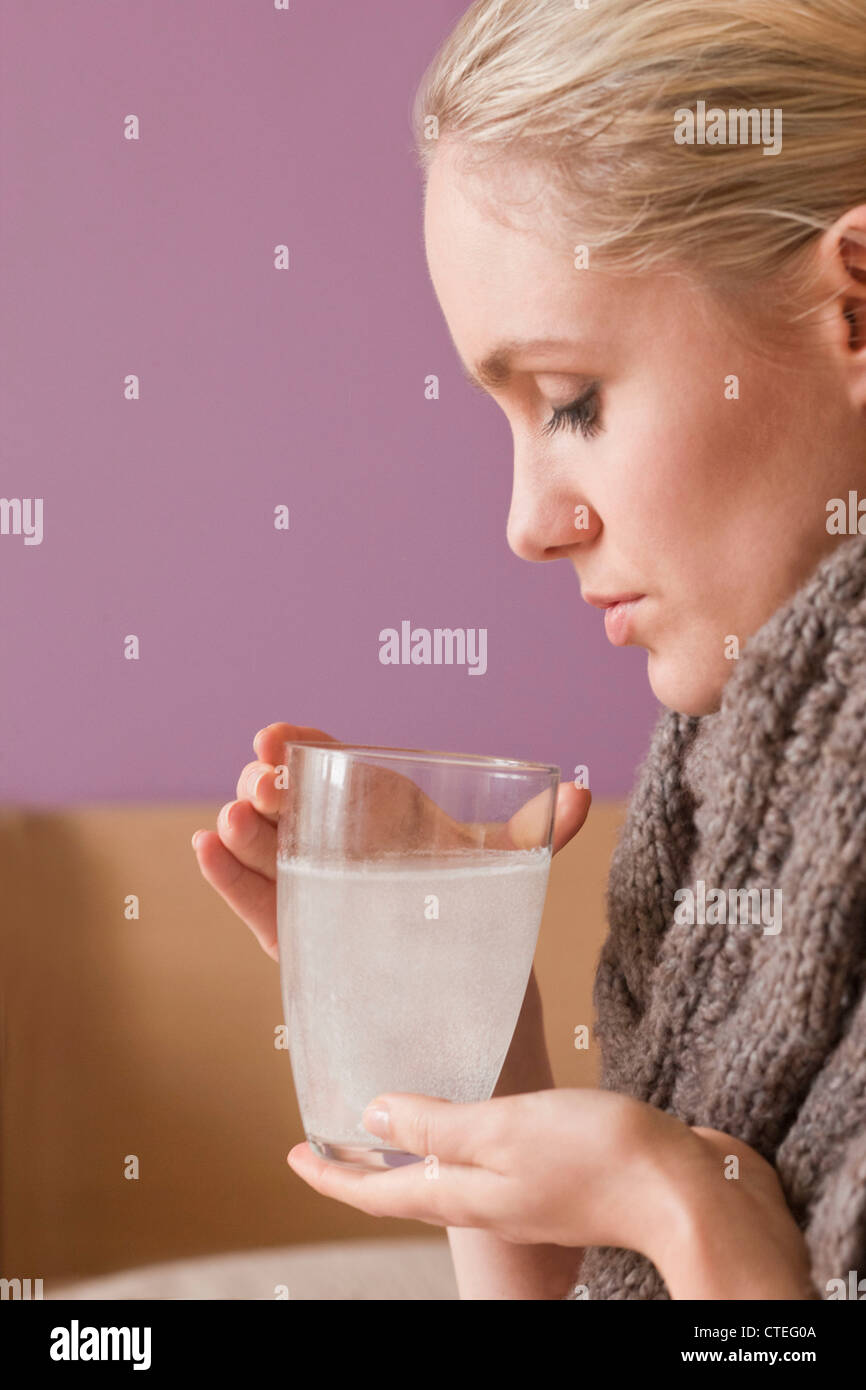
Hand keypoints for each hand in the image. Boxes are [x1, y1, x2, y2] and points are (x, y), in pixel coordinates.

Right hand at [191, 722, 590, 968]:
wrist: (472, 1013)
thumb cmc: (480, 924)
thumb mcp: (501, 873)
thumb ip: (532, 836)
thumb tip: (578, 796)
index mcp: (383, 816)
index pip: (336, 767)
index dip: (302, 746)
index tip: (278, 736)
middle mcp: (343, 848)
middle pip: (293, 805)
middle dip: (268, 787)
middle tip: (261, 785)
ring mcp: (316, 893)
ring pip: (270, 853)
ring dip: (244, 832)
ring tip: (230, 820)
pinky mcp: (298, 942)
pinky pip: (259, 906)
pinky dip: (229, 880)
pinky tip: (206, 851)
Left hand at [285, 1088, 694, 1255]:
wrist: (686, 1190)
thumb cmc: (598, 1158)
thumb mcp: (502, 1129)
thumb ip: (436, 1125)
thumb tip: (370, 1117)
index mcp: (465, 1195)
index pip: (376, 1193)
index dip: (330, 1174)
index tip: (292, 1155)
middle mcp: (488, 1201)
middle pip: (406, 1190)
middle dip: (363, 1167)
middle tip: (330, 1139)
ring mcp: (524, 1192)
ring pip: (447, 1177)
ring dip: (409, 1153)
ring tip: (389, 1123)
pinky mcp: (558, 1175)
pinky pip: (489, 1161)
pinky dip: (460, 1141)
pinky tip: (473, 1117)